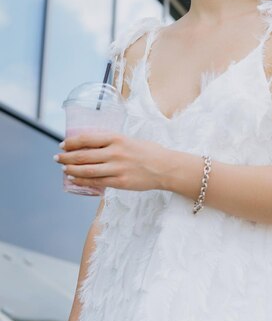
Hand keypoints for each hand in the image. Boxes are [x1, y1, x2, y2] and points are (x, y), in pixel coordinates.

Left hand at [54, 132, 168, 191]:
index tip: (62, 144)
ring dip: (71, 169)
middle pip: (83, 155)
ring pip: (86, 170)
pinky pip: (96, 182)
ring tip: (63, 169)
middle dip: (66, 157)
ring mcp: (117, 168)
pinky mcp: (120, 182)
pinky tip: (74, 179)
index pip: (87, 138)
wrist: (165, 167)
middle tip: (57, 158)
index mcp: (117, 138)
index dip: (71, 142)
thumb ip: (111, 142)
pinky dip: (82, 181)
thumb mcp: (129, 140)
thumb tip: (89, 144)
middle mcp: (115, 152)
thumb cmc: (147, 151)